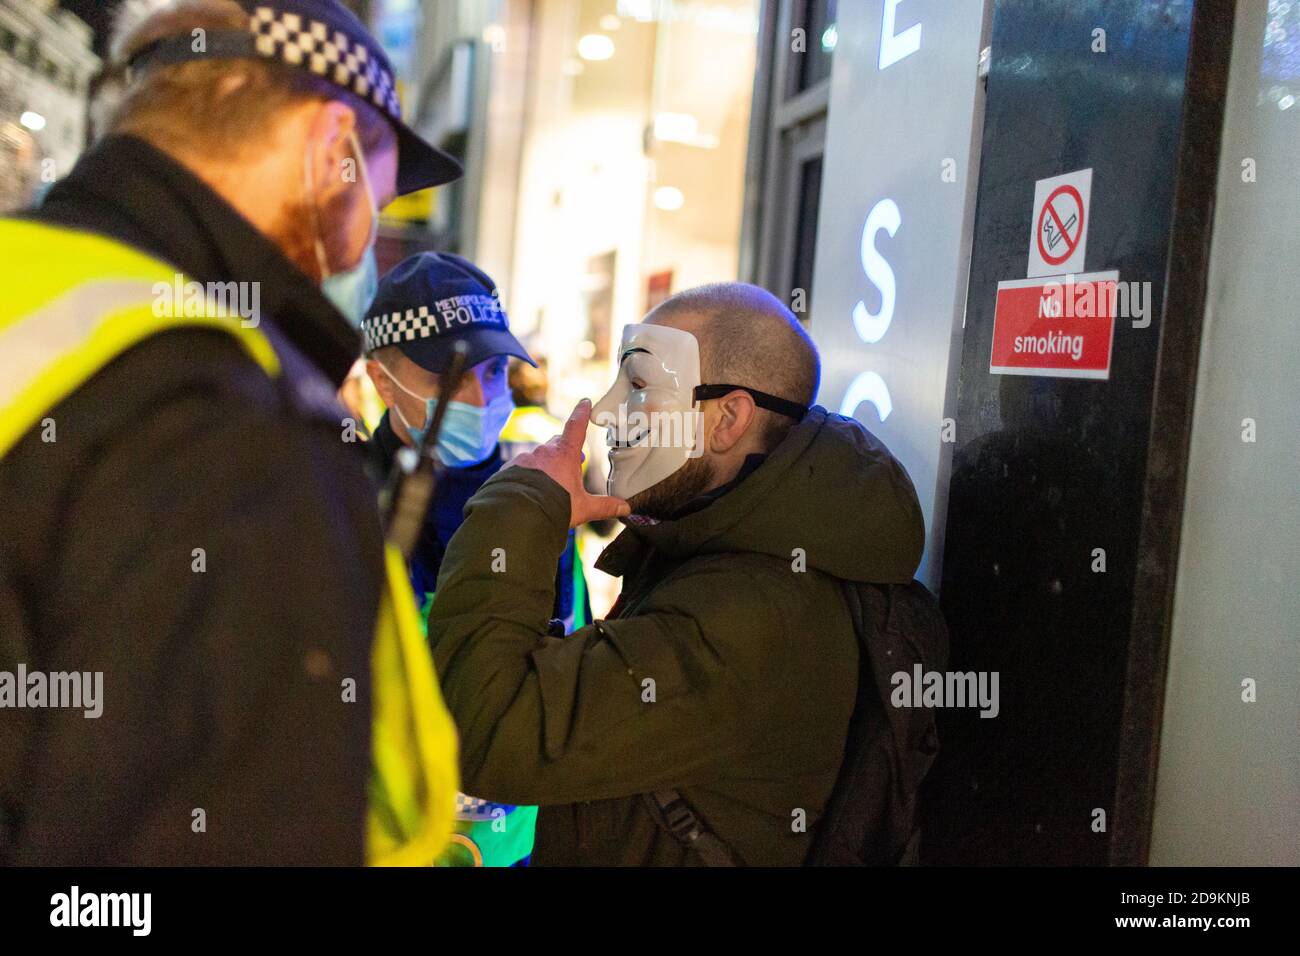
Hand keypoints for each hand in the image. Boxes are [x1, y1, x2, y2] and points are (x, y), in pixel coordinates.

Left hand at [512, 399, 629, 527]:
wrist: (519, 515)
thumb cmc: (554, 507)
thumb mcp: (583, 508)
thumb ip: (604, 506)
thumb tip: (625, 508)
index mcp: (565, 454)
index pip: (576, 426)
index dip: (582, 413)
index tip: (584, 402)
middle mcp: (544, 452)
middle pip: (556, 443)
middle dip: (564, 451)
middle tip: (571, 464)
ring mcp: (524, 459)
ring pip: (537, 457)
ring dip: (544, 466)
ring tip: (548, 485)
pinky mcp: (509, 470)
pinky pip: (520, 468)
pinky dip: (526, 475)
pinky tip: (529, 491)